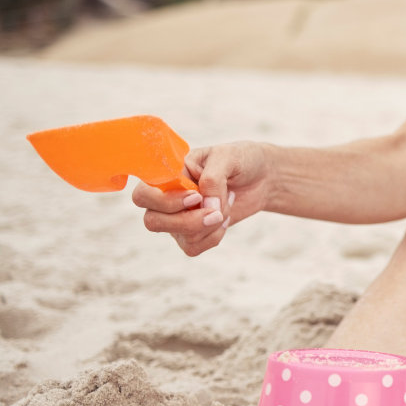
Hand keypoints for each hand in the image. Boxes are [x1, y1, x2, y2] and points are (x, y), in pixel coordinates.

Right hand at [131, 141, 269, 255]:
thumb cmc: (240, 161)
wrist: (263, 177)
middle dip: (188, 221)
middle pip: (153, 221)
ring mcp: (177, 217)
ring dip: (208, 226)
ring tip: (226, 207)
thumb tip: (206, 206)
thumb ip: (212, 178)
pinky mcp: (192, 233)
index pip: (142, 195)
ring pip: (177, 235)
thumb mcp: (227, 158)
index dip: (165, 201)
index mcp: (167, 174)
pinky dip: (213, 237)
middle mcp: (166, 198)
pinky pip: (192, 247)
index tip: (197, 195)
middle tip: (217, 211)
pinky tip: (225, 219)